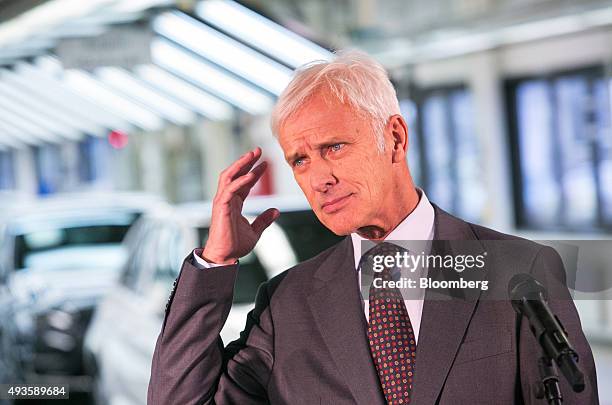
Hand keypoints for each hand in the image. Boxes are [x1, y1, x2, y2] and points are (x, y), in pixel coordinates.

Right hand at [202, 147, 278, 264]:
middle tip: (258, 150)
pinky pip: (230, 190)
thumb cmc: (235, 245)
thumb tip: (276, 211)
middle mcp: (227, 199)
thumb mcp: (255, 231)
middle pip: (235, 174)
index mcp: (234, 203)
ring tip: (252, 155)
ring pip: (229, 176)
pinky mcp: (221, 207)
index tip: (265, 163)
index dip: (254, 171)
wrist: (225, 256)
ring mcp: (222, 202)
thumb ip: (264, 220)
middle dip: (246, 161)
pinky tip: (251, 175)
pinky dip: (240, 181)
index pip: (244, 182)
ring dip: (240, 164)